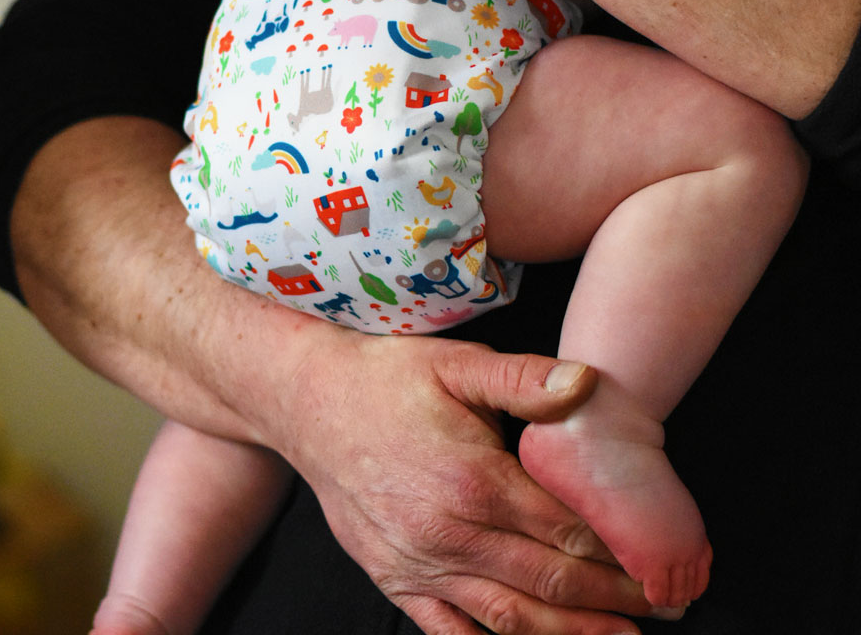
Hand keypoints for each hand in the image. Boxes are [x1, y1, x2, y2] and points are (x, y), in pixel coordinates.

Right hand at [15, 118, 666, 633]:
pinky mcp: (394, 579)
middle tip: (666, 606)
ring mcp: (418, 566)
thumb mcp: (456, 364)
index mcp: (473, 480)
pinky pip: (450, 633)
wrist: (306, 401)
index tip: (662, 562)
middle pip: (550, 582)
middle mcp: (448, 534)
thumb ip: (525, 380)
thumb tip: (588, 385)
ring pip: (510, 619)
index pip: (568, 531)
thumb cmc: (383, 377)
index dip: (622, 552)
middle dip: (615, 599)